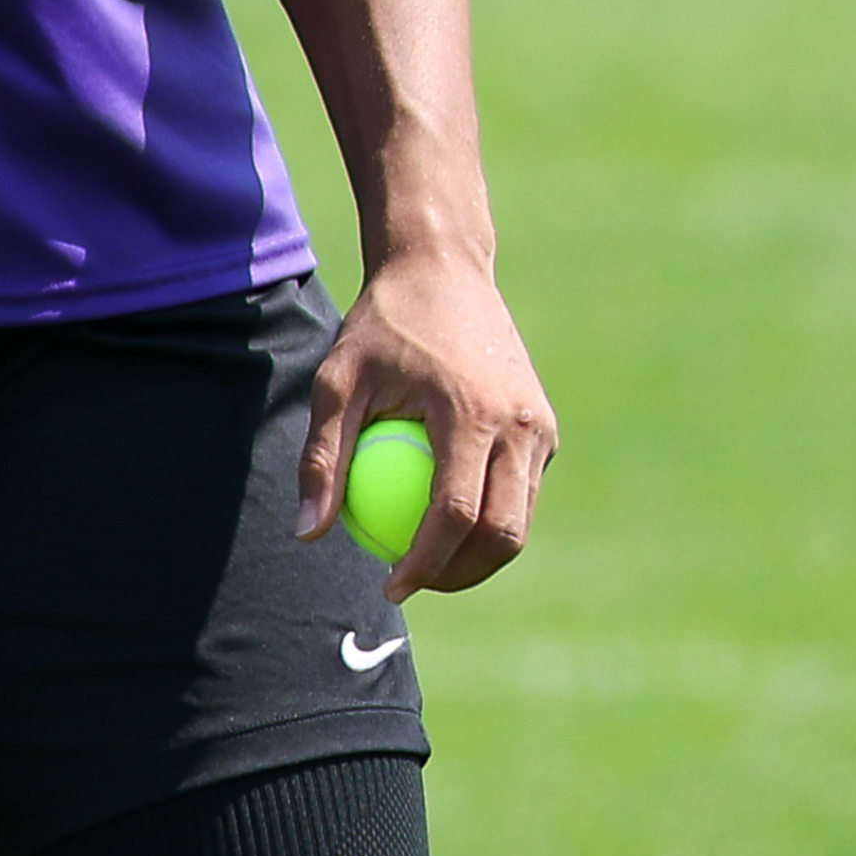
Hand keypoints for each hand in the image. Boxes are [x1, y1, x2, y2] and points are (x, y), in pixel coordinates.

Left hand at [299, 242, 555, 599]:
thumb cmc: (381, 326)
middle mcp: (520, 423)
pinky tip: (446, 522)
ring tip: (427, 561)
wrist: (442, 270)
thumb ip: (324, 457)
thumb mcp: (338, 381)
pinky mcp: (546, 427)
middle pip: (503, 532)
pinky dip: (492, 516)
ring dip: (479, 554)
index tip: (389, 585)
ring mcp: (541, 426)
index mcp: (472, 412)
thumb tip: (309, 533)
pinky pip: (522, 491)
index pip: (456, 514)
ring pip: (520, 519)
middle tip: (413, 584)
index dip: (425, 563)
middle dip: (461, 575)